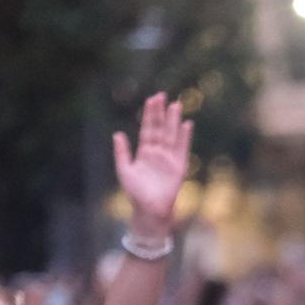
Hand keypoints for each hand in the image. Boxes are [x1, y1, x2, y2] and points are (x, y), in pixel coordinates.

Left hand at [113, 93, 192, 239]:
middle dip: (161, 113)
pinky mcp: (179, 167)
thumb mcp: (124, 170)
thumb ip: (122, 152)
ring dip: (174, 120)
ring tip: (176, 105)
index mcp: (144, 153)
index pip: (148, 129)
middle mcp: (157, 153)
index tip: (151, 99)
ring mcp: (169, 159)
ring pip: (171, 135)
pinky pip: (182, 148)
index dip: (149, 114)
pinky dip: (185, 137)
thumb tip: (117, 133)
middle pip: (160, 128)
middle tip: (162, 95)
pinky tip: (187, 125)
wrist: (149, 209)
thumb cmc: (135, 193)